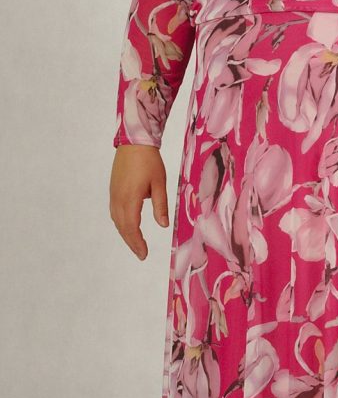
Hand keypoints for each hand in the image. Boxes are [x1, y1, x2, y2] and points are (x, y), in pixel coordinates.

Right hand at [109, 145, 168, 260]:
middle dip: (131, 242)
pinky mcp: (113, 190)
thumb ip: (160, 206)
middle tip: (141, 254)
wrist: (134, 142)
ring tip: (136, 244)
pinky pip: (115, 212)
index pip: (132, 227)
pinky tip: (128, 227)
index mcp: (130, 198)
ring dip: (125, 234)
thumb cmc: (150, 161)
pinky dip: (121, 223)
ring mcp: (113, 194)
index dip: (137, 243)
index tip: (144, 254)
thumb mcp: (159, 183)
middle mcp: (118, 199)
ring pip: (117, 221)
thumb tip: (163, 225)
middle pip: (122, 227)